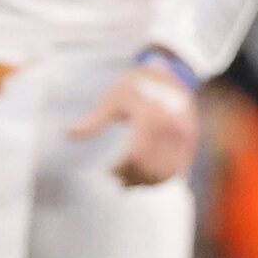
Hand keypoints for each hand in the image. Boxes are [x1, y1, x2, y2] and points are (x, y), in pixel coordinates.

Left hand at [67, 61, 197, 186]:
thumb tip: (66, 134)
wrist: (170, 74)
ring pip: (166, 172)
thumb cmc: (135, 86)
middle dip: (133, 178)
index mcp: (151, 118)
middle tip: (116, 180)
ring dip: (147, 182)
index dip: (122, 169)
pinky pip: (178, 168)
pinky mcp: (190, 141)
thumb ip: (93, 121)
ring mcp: (185, 137)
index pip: (136, 156)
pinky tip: (144, 179)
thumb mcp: (112, 99)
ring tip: (128, 182)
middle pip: (151, 168)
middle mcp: (172, 130)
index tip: (109, 171)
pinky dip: (162, 178)